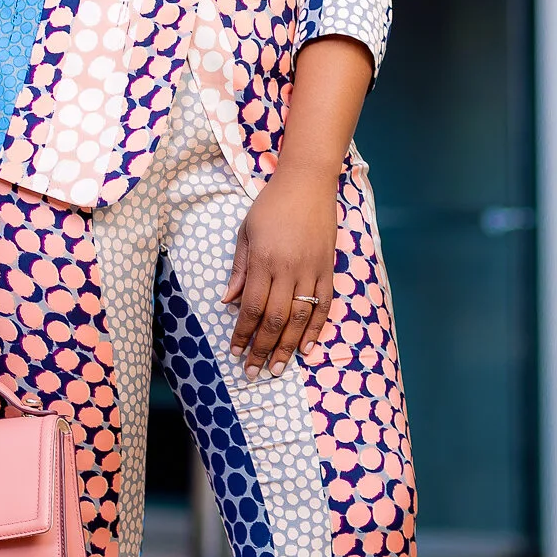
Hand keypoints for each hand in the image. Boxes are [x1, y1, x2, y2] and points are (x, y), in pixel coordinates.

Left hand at [224, 166, 337, 376]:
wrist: (307, 183)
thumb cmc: (271, 205)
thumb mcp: (246, 232)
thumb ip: (239, 269)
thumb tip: (228, 302)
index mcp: (263, 260)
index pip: (250, 307)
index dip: (242, 334)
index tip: (235, 352)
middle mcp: (287, 269)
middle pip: (273, 319)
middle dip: (262, 349)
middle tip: (254, 372)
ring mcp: (311, 270)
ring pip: (299, 318)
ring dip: (287, 347)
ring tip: (279, 368)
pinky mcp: (328, 269)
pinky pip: (323, 306)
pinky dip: (315, 329)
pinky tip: (306, 348)